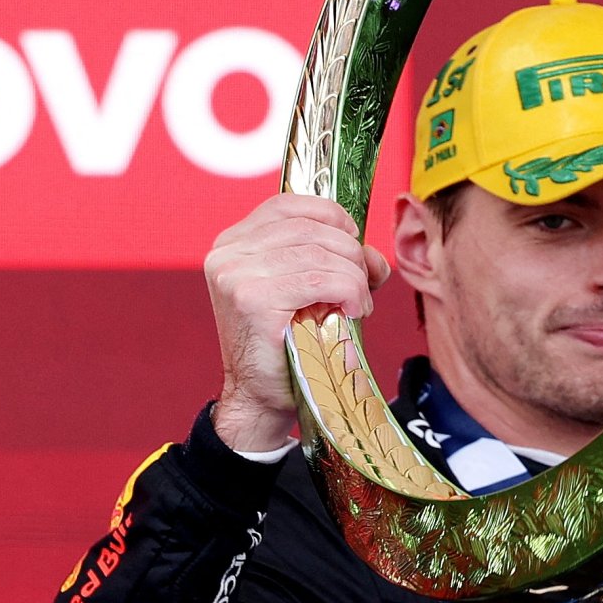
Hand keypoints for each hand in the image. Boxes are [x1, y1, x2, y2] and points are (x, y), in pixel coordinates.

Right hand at [204, 194, 390, 451]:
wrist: (261, 397)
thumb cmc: (287, 343)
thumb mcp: (307, 289)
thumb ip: (335, 259)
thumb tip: (374, 253)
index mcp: (234, 242)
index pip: (288, 204)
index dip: (331, 216)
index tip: (353, 241)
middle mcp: (228, 253)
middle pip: (311, 228)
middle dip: (351, 253)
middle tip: (365, 284)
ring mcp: (236, 274)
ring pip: (320, 253)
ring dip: (354, 277)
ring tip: (358, 303)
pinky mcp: (252, 299)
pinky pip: (321, 279)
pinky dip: (349, 291)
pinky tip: (353, 311)